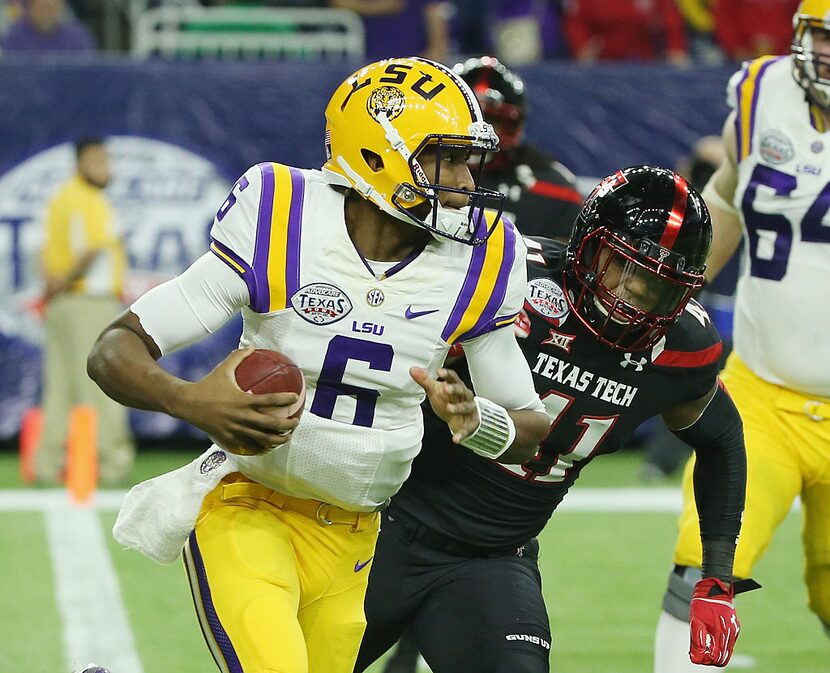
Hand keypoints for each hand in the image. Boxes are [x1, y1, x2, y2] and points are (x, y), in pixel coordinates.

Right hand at [177, 348, 299, 454]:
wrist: (186, 403)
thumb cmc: (206, 385)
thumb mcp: (222, 369)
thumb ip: (238, 357)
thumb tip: (251, 347)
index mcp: (243, 400)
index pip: (269, 400)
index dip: (285, 399)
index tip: (296, 397)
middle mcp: (241, 416)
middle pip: (270, 424)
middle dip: (286, 425)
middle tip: (295, 422)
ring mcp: (235, 429)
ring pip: (261, 439)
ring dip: (276, 440)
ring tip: (286, 438)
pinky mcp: (228, 438)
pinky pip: (247, 445)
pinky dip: (259, 447)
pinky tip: (267, 447)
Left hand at [410, 366, 478, 442]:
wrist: (461, 418)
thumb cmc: (449, 400)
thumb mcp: (436, 391)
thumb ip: (425, 381)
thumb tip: (413, 369)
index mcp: (456, 386)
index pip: (453, 378)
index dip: (447, 375)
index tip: (439, 372)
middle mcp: (465, 396)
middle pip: (462, 390)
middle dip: (455, 389)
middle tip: (446, 389)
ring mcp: (469, 410)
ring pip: (466, 407)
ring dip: (458, 408)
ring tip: (448, 409)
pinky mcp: (471, 423)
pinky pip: (467, 428)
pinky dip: (462, 433)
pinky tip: (455, 438)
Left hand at [689, 577, 739, 666]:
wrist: (714, 589)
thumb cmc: (702, 604)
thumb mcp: (696, 621)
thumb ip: (697, 640)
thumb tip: (696, 656)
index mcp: (720, 632)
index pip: (716, 657)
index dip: (705, 660)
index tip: (696, 658)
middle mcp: (730, 633)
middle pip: (723, 657)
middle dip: (711, 660)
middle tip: (700, 657)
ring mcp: (734, 631)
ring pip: (727, 652)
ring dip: (717, 654)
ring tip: (704, 651)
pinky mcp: (735, 628)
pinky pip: (730, 643)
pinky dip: (721, 647)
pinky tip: (712, 644)